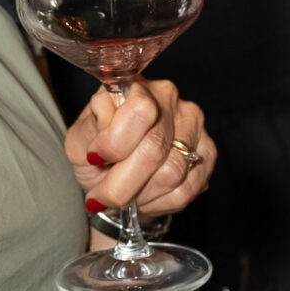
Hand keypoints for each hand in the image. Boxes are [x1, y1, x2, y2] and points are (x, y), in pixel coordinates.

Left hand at [64, 79, 212, 223]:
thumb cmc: (98, 155)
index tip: (95, 159)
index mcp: (135, 87)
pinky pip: (186, 189)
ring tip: (126, 194)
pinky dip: (159, 203)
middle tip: (103, 196)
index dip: (115, 142)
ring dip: (141, 194)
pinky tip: (146, 196)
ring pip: (172, 172)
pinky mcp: (208, 153)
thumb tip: (104, 109)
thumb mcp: (80, 142)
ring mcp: (194, 125)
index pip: (140, 109)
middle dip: (122, 183)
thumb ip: (89, 128)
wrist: (118, 178)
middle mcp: (170, 98)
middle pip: (154, 148)